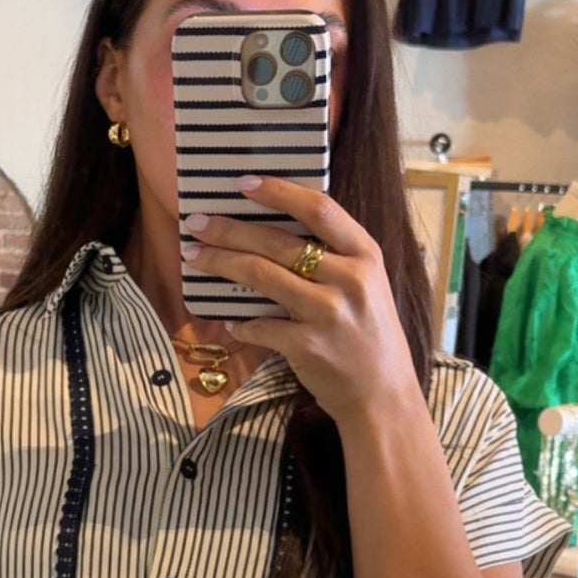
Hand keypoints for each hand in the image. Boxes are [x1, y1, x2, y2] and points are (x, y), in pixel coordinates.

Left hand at [182, 177, 422, 426]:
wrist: (383, 394)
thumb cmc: (368, 335)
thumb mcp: (366, 285)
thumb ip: (334, 257)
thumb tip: (271, 233)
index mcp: (366, 255)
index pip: (319, 209)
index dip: (279, 192)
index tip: (243, 183)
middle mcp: (350, 279)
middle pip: (278, 242)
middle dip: (230, 229)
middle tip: (197, 223)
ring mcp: (329, 312)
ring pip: (261, 275)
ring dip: (221, 263)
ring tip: (194, 257)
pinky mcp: (308, 345)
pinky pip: (260, 325)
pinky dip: (239, 322)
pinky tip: (228, 320)